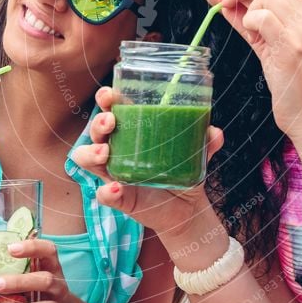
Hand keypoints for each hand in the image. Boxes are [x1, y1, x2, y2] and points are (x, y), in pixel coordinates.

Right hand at [72, 87, 223, 244]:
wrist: (186, 208)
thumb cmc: (183, 171)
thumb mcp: (197, 154)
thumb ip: (205, 143)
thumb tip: (215, 132)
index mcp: (131, 133)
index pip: (110, 109)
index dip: (106, 99)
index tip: (111, 93)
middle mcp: (116, 150)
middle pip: (95, 132)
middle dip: (98, 123)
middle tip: (110, 121)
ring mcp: (114, 174)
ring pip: (86, 159)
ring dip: (91, 153)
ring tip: (105, 153)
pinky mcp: (119, 198)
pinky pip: (104, 194)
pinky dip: (107, 192)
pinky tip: (117, 188)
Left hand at [217, 0, 301, 138]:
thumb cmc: (294, 87)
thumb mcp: (270, 48)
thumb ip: (250, 26)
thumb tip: (227, 6)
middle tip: (222, 4)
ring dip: (247, 12)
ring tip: (251, 35)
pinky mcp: (293, 46)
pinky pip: (262, 18)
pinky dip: (249, 24)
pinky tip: (253, 40)